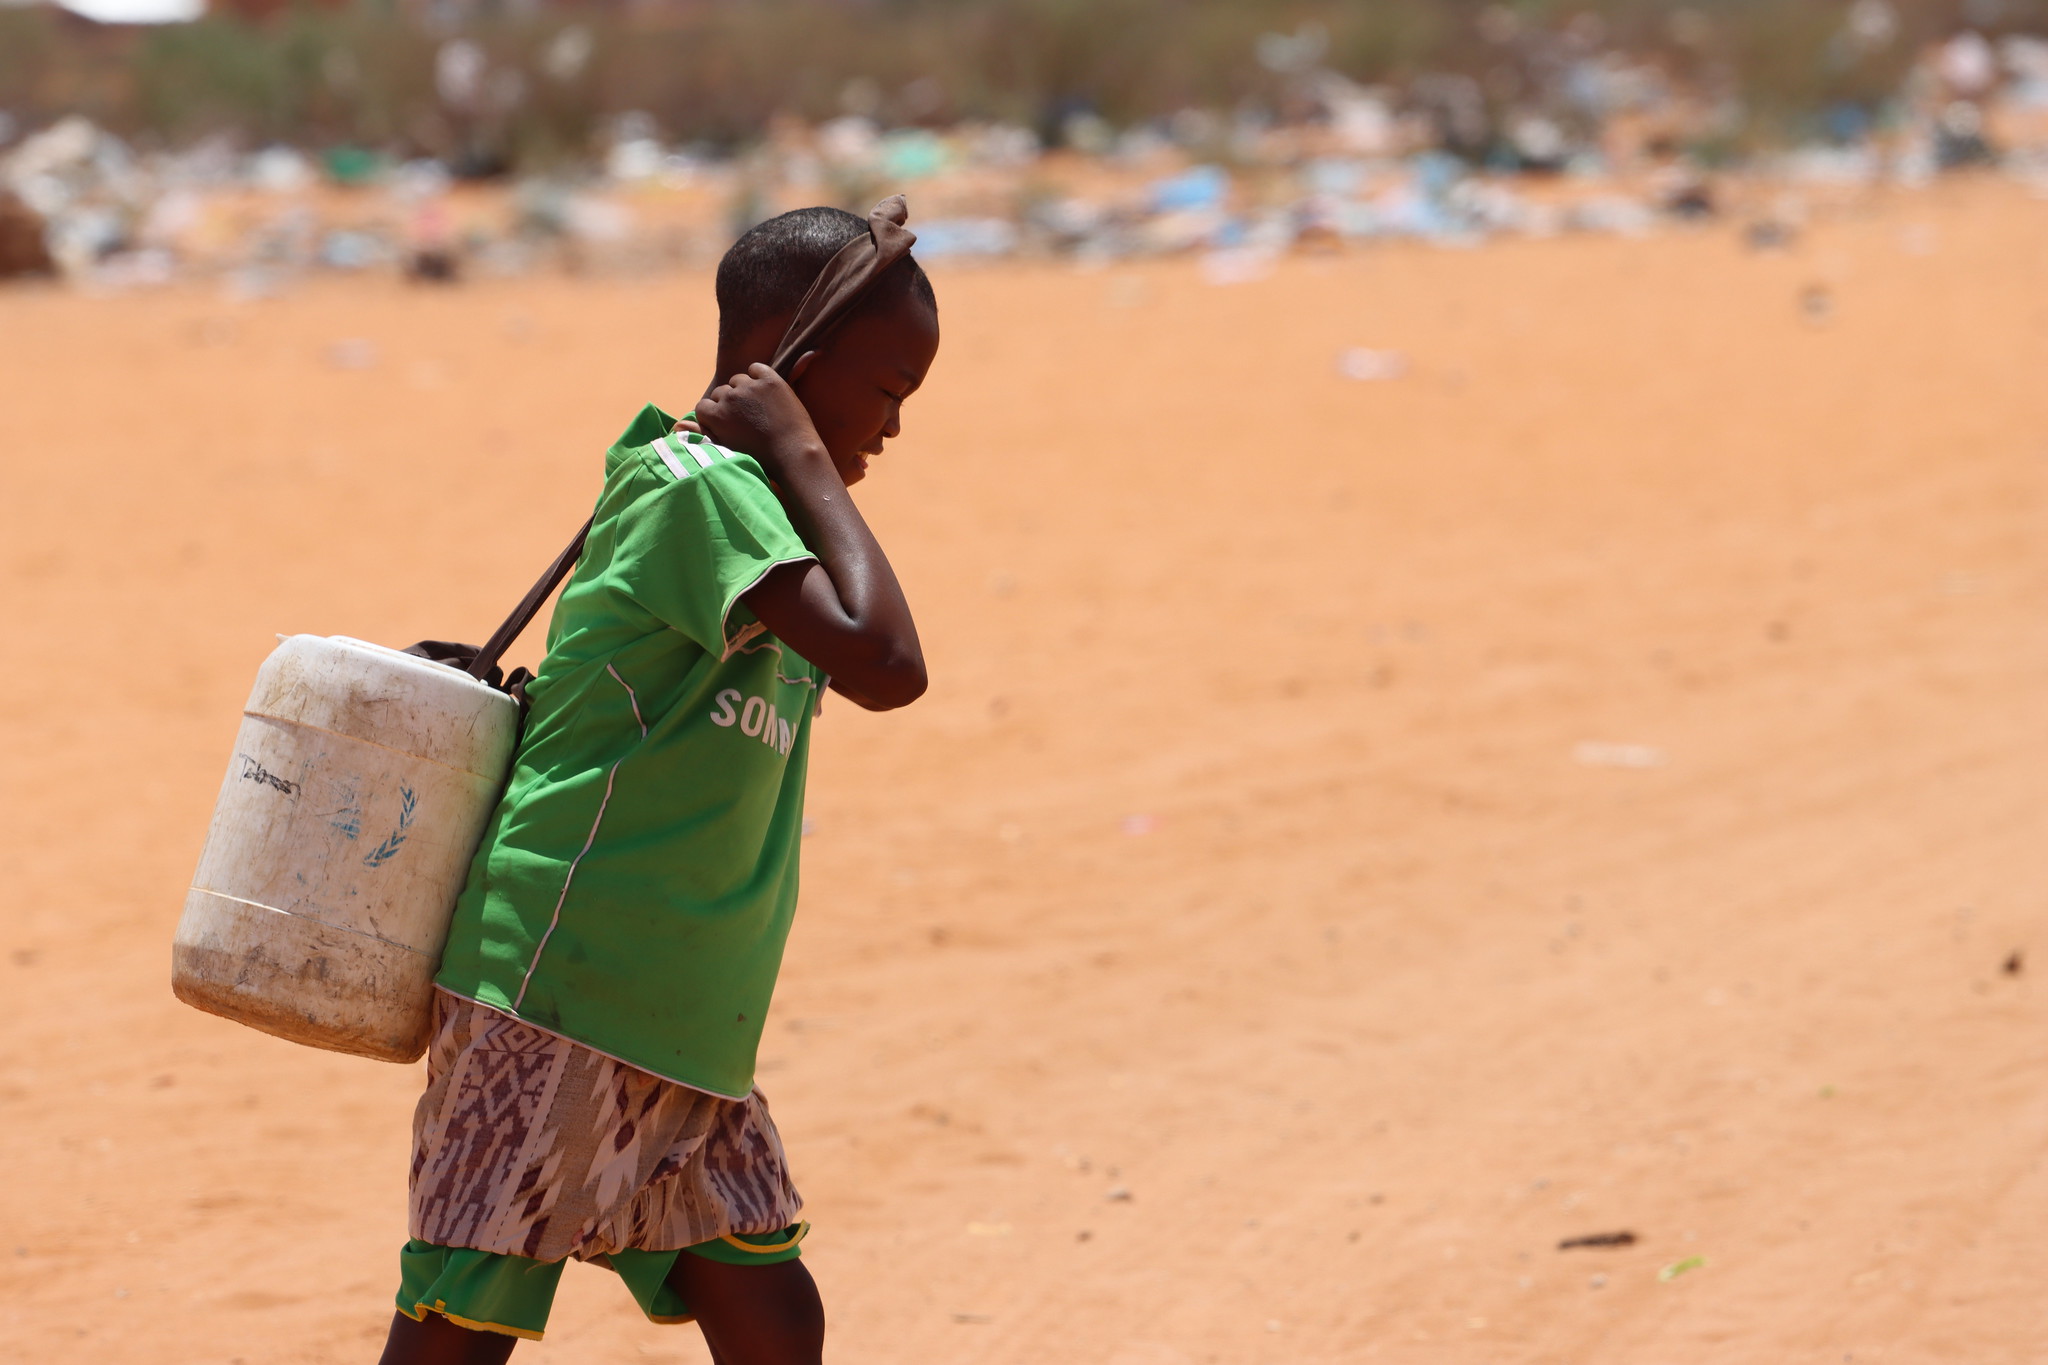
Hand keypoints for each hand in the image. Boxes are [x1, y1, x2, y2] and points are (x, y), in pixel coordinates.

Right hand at [686, 358, 825, 480]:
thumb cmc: (759, 457)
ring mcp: (750, 386)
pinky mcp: (770, 379)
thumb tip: (675, 427)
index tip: (729, 425)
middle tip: (747, 419)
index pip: (703, 406)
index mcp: (716, 414)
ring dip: (744, 390)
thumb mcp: (725, 447)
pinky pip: (756, 368)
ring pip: (738, 380)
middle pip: (722, 393)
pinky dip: (759, 376)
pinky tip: (766, 392)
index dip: (715, 415)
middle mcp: (729, 396)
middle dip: (730, 404)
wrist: (793, 454)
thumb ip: (701, 434)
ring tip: (759, 408)